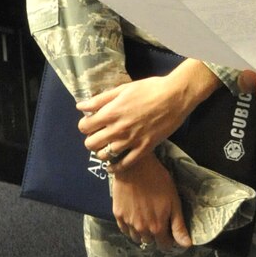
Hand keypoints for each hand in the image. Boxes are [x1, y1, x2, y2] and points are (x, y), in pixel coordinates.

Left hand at [79, 62, 219, 169]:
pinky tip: (112, 166)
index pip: (85, 126)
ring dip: (102, 152)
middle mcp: (118, 129)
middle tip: (98, 135)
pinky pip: (125, 164)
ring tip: (106, 147)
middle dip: (91, 139)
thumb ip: (100, 99)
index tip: (90, 123)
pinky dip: (115, 167)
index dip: (84, 125)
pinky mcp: (144, 148)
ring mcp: (131, 141)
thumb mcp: (122, 89)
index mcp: (111, 113)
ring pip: (105, 155)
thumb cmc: (149, 89)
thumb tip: (80, 106)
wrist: (175, 96)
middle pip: (91, 143)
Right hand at [110, 150, 191, 249]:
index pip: (164, 245)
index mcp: (157, 228)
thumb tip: (186, 245)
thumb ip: (178, 225)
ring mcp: (128, 223)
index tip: (169, 229)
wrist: (135, 166)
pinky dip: (131, 226)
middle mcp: (142, 230)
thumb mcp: (174, 202)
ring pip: (137, 237)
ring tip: (146, 216)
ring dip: (143, 232)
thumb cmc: (158, 181)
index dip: (168, 239)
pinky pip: (125, 229)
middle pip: (150, 241)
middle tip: (158, 218)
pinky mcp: (118, 215)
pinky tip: (135, 214)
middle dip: (156, 234)